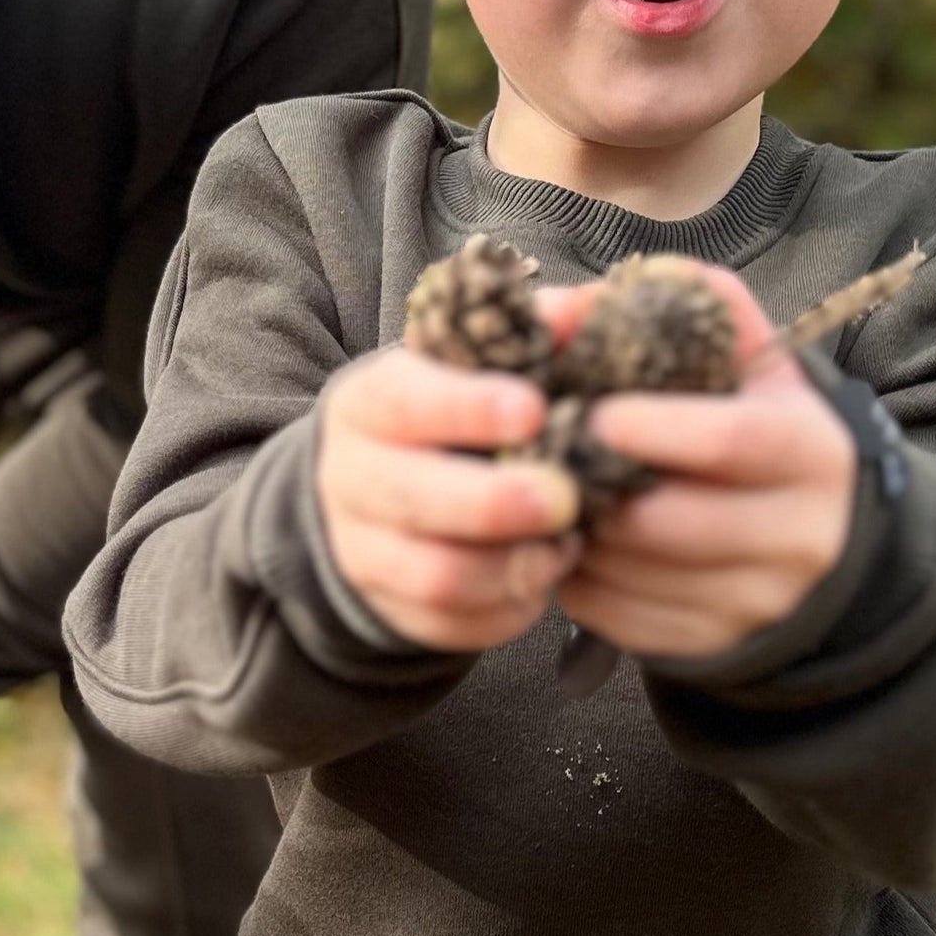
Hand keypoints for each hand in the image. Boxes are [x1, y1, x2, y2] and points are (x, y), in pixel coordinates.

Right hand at [316, 313, 582, 650]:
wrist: (368, 495)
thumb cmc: (443, 417)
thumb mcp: (468, 367)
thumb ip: (529, 334)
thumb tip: (585, 308)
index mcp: (368, 404)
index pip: (404, 404)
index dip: (467, 408)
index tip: (534, 409)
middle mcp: (351, 478)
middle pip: (414, 499)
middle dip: (496, 502)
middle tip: (566, 497)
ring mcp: (364, 551)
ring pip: (437, 577)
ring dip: (513, 565)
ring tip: (566, 542)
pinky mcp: (392, 609)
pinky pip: (453, 626)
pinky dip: (508, 610)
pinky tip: (544, 577)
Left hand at [557, 266, 856, 659]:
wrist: (817, 528)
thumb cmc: (752, 418)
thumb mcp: (742, 354)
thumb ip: (670, 302)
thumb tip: (558, 306)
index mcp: (809, 449)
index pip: (727, 441)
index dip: (648, 427)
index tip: (590, 411)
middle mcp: (798, 535)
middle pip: (666, 521)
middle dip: (591, 487)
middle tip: (546, 456)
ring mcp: (757, 600)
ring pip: (633, 574)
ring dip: (576, 532)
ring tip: (553, 493)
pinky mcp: (713, 642)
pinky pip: (618, 617)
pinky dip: (578, 579)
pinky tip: (570, 541)